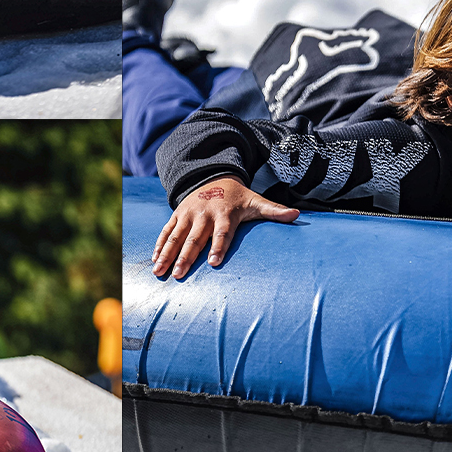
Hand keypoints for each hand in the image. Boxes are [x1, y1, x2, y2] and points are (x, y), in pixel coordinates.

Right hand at [153, 176, 298, 279]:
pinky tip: (154, 259)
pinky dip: (160, 244)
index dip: (218, 247)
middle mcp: (204, 214)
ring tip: (160, 271)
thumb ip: (274, 210)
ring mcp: (188, 214)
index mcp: (224, 213)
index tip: (213, 263)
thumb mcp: (255, 201)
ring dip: (167, 253)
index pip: (222, 233)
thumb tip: (297, 215)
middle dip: (186, 256)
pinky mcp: (177, 215)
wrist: (213, 177)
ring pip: (176, 236)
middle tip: (179, 274)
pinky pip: (167, 230)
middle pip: (195, 238)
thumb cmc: (238, 197)